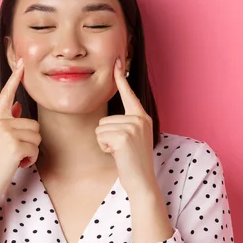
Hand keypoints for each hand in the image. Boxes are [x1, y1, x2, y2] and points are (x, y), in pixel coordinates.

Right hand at [0, 59, 41, 198]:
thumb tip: (16, 105)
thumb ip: (7, 120)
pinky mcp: (15, 146)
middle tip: (14, 152)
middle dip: (30, 141)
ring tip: (15, 158)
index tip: (22, 62)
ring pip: (36, 136)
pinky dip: (31, 159)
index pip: (7, 94)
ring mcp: (6, 133)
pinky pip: (35, 149)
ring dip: (31, 150)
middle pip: (33, 124)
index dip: (15, 78)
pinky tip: (18, 164)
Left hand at [95, 58, 158, 197]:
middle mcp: (140, 119)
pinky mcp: (124, 136)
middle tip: (122, 149)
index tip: (117, 61)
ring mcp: (133, 127)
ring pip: (100, 128)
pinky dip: (104, 147)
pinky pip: (100, 136)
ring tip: (120, 152)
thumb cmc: (133, 162)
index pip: (129, 94)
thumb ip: (125, 124)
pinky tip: (118, 155)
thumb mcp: (132, 138)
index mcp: (142, 117)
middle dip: (106, 136)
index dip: (121, 77)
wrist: (142, 181)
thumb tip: (110, 119)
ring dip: (105, 142)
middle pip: (104, 119)